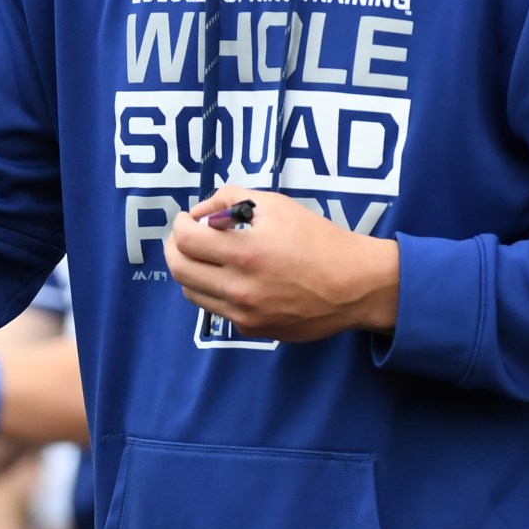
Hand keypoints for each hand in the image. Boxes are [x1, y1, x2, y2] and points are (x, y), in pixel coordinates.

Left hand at [163, 188, 398, 341]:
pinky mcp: (252, 329)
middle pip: (179, 269)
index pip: (185, 240)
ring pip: (192, 292)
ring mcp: (243, 313)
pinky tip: (229, 276)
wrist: (354, 285)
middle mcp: (239, 288)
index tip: (186, 219)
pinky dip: (213, 290)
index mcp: (244, 253)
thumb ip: (231, 199)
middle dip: (174, 247)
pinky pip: (216, 309)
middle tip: (184, 236)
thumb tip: (200, 212)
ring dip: (189, 270)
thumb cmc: (318, 239)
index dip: (179, 225)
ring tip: (204, 256)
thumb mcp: (276, 205)